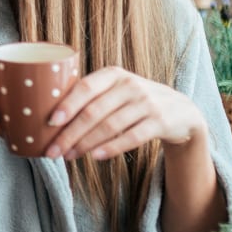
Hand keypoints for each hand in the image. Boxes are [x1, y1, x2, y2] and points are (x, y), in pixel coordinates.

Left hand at [43, 66, 207, 160]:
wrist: (181, 110)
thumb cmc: (135, 101)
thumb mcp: (116, 90)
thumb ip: (91, 96)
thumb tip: (51, 118)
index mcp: (113, 74)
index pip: (85, 87)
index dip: (67, 105)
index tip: (50, 122)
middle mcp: (130, 85)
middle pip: (93, 112)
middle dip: (69, 133)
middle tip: (52, 150)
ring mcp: (147, 103)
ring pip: (109, 126)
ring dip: (85, 144)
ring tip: (69, 155)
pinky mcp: (160, 122)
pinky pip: (131, 137)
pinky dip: (111, 148)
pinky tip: (95, 157)